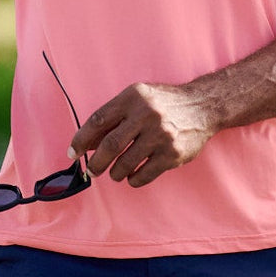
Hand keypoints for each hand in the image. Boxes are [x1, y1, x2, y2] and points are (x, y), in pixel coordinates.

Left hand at [69, 82, 216, 187]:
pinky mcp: (172, 154)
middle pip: (110, 146)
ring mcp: (160, 135)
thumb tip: (88, 143)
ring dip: (115, 173)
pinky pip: (143, 175)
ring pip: (125, 164)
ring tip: (116, 172)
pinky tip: (133, 174)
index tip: (73, 152)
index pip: (99, 120)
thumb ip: (114, 117)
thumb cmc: (163, 103)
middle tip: (92, 171)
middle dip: (95, 163)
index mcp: (133, 97)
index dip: (81, 139)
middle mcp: (146, 114)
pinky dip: (133, 179)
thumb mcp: (138, 98)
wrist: (202, 106)